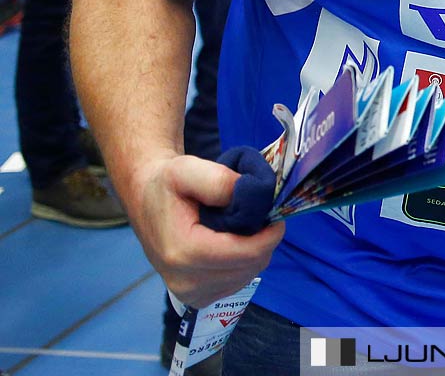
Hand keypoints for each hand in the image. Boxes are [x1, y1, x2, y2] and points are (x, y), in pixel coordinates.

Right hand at [128, 153, 283, 308]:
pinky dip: (244, 264)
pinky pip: (236, 283)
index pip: (246, 254)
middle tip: (259, 218)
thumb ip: (219, 180)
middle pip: (250, 266)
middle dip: (263, 241)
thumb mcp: (187, 169)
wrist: (145, 200)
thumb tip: (249, 194)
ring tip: (243, 229)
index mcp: (183, 252)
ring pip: (247, 276)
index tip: (276, 215)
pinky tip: (234, 244)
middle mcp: (184, 282)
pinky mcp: (196, 298)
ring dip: (254, 252)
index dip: (270, 235)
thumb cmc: (166, 184)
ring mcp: (190, 294)